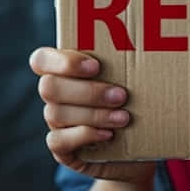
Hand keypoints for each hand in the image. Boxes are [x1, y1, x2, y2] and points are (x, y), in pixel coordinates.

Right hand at [29, 47, 155, 183]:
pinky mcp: (61, 149)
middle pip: (49, 87)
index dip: (63, 62)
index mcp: (63, 72)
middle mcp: (54, 97)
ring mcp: (55, 124)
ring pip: (56, 114)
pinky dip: (85, 135)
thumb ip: (125, 62)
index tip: (96, 66)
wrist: (138, 149)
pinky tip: (108, 135)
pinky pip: (58, 141)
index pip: (41, 59)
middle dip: (88, 91)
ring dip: (94, 114)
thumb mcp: (131, 82)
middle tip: (121, 95)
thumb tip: (148, 41)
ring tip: (124, 117)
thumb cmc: (134, 105)